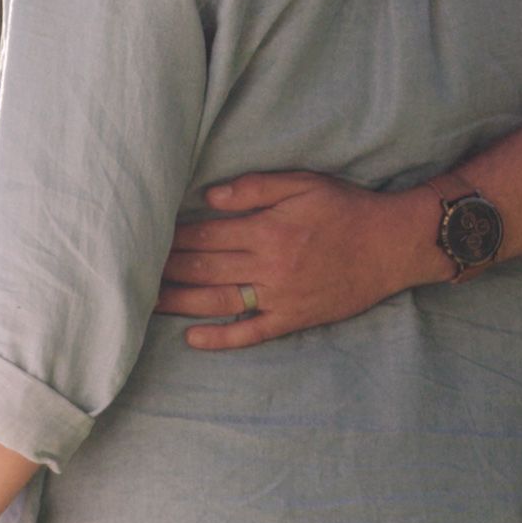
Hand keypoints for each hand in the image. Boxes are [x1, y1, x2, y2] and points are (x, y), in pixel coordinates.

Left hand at [156, 172, 424, 348]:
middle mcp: (269, 265)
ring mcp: (280, 296)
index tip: (143, 238)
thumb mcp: (303, 183)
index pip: (206, 234)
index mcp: (267, 229)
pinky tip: (192, 338)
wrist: (393, 245)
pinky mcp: (293, 318)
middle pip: (204, 268)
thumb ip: (255, 187)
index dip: (171, 237)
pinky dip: (221, 338)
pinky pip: (252, 333)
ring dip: (179, 302)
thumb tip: (210, 196)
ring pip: (218, 301)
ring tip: (145, 303)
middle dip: (165, 269)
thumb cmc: (346, 208)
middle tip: (128, 271)